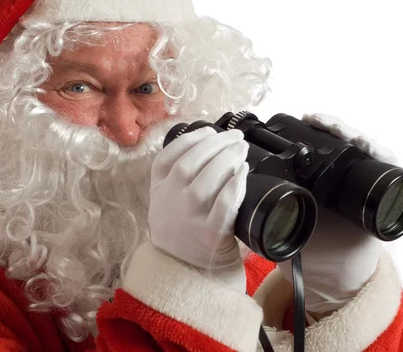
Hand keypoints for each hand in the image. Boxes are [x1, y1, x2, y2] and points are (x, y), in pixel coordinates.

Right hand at [148, 127, 248, 292]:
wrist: (185, 271)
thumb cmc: (180, 231)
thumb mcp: (164, 203)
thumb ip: (173, 177)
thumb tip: (207, 145)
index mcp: (159, 191)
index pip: (167, 158)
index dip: (189, 140)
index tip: (209, 129)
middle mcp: (170, 202)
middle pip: (190, 164)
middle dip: (215, 144)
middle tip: (235, 136)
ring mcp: (189, 218)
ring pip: (207, 180)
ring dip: (227, 159)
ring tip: (242, 149)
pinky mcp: (210, 233)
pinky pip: (224, 204)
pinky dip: (235, 185)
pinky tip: (243, 172)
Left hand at [277, 113, 396, 315]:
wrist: (330, 274)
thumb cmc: (304, 246)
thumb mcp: (281, 218)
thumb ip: (265, 201)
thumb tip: (241, 182)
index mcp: (315, 175)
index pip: (317, 139)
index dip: (313, 126)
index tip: (304, 117)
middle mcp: (340, 173)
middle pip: (340, 138)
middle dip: (331, 125)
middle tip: (318, 119)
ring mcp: (362, 182)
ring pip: (363, 147)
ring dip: (354, 133)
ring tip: (341, 129)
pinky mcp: (383, 195)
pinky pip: (389, 169)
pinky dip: (382, 154)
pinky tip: (370, 147)